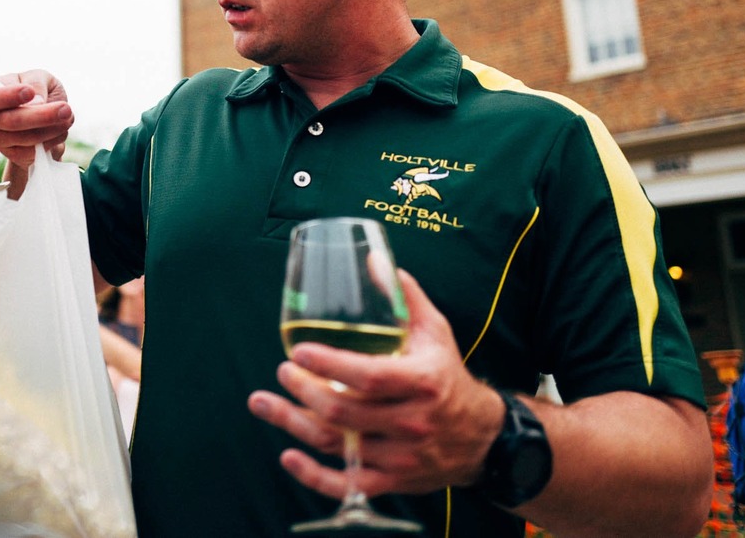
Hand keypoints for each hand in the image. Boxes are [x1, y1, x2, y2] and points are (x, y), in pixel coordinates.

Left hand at [247, 269, 504, 498]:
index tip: (298, 351)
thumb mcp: (435, 331)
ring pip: (338, 445)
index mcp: (422, 383)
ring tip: (263, 402)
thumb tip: (373, 258)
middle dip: (304, 391)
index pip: (369, 376)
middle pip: (344, 412)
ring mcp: (400, 456)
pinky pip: (347, 486)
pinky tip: (288, 456)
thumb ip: (405, 297)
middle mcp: (411, 423)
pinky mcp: (393, 481)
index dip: (329, 365)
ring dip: (294, 424)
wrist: (481, 437)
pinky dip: (314, 476)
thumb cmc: (448, 376)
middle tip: (282, 372)